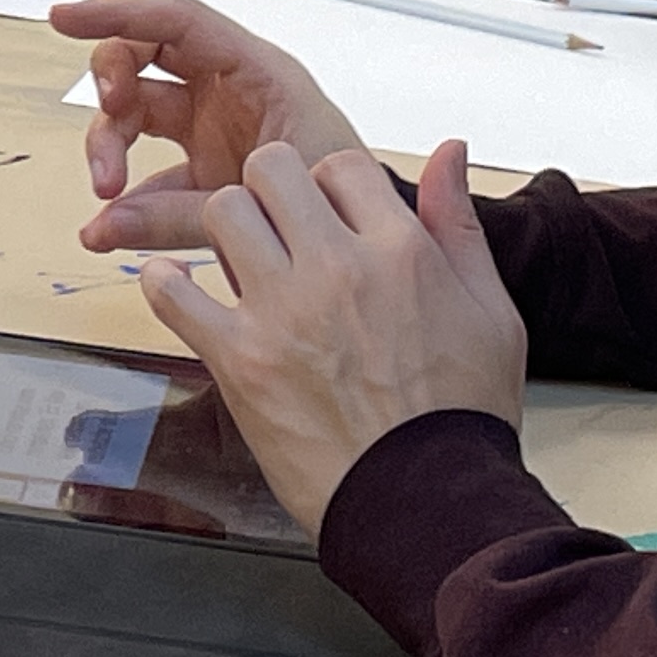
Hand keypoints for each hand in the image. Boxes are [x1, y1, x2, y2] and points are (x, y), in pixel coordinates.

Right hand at [47, 0, 363, 249]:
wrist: (368, 245)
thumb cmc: (347, 199)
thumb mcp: (266, 196)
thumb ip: (182, 212)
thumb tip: (110, 221)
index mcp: (256, 71)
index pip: (178, 20)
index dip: (119, 12)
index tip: (68, 18)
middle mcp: (227, 89)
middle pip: (144, 56)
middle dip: (111, 82)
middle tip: (107, 119)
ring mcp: (212, 126)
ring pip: (136, 112)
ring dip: (110, 145)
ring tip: (107, 193)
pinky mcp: (204, 169)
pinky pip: (150, 171)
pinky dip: (128, 198)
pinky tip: (111, 226)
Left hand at [140, 140, 528, 534]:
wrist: (427, 505)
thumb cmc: (461, 417)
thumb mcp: (491, 312)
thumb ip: (459, 223)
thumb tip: (449, 151)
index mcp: (399, 250)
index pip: (341, 161)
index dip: (332, 183)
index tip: (330, 214)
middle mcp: (337, 268)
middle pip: (272, 168)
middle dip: (272, 189)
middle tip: (279, 226)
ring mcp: (282, 311)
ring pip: (222, 212)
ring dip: (228, 230)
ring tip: (241, 261)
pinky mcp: (239, 358)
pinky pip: (173, 293)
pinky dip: (165, 286)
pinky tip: (179, 290)